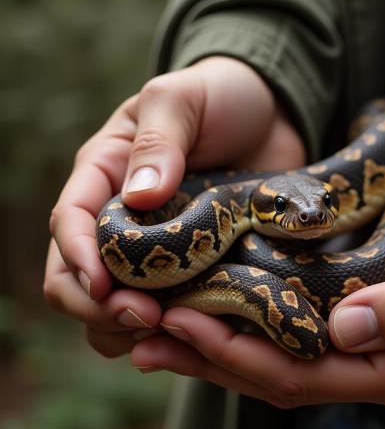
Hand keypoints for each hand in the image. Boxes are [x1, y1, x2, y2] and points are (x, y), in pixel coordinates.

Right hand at [44, 57, 305, 357]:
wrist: (269, 116)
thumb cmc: (220, 97)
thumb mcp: (183, 99)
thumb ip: (159, 140)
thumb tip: (140, 199)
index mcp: (106, 173)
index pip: (71, 223)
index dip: (78, 259)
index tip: (104, 285)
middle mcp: (122, 217)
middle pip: (77, 278)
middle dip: (99, 306)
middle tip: (144, 317)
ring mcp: (157, 247)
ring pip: (112, 306)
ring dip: (126, 328)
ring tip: (166, 330)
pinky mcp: (194, 265)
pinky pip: (166, 309)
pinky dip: (168, 330)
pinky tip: (191, 332)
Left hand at [131, 190, 384, 411]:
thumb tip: (343, 328)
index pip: (307, 373)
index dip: (241, 353)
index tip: (182, 323)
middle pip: (282, 375)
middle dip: (212, 355)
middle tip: (146, 331)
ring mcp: (377, 353)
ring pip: (284, 360)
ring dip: (222, 347)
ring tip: (160, 331)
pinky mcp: (372, 327)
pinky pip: (300, 338)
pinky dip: (254, 329)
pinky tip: (218, 315)